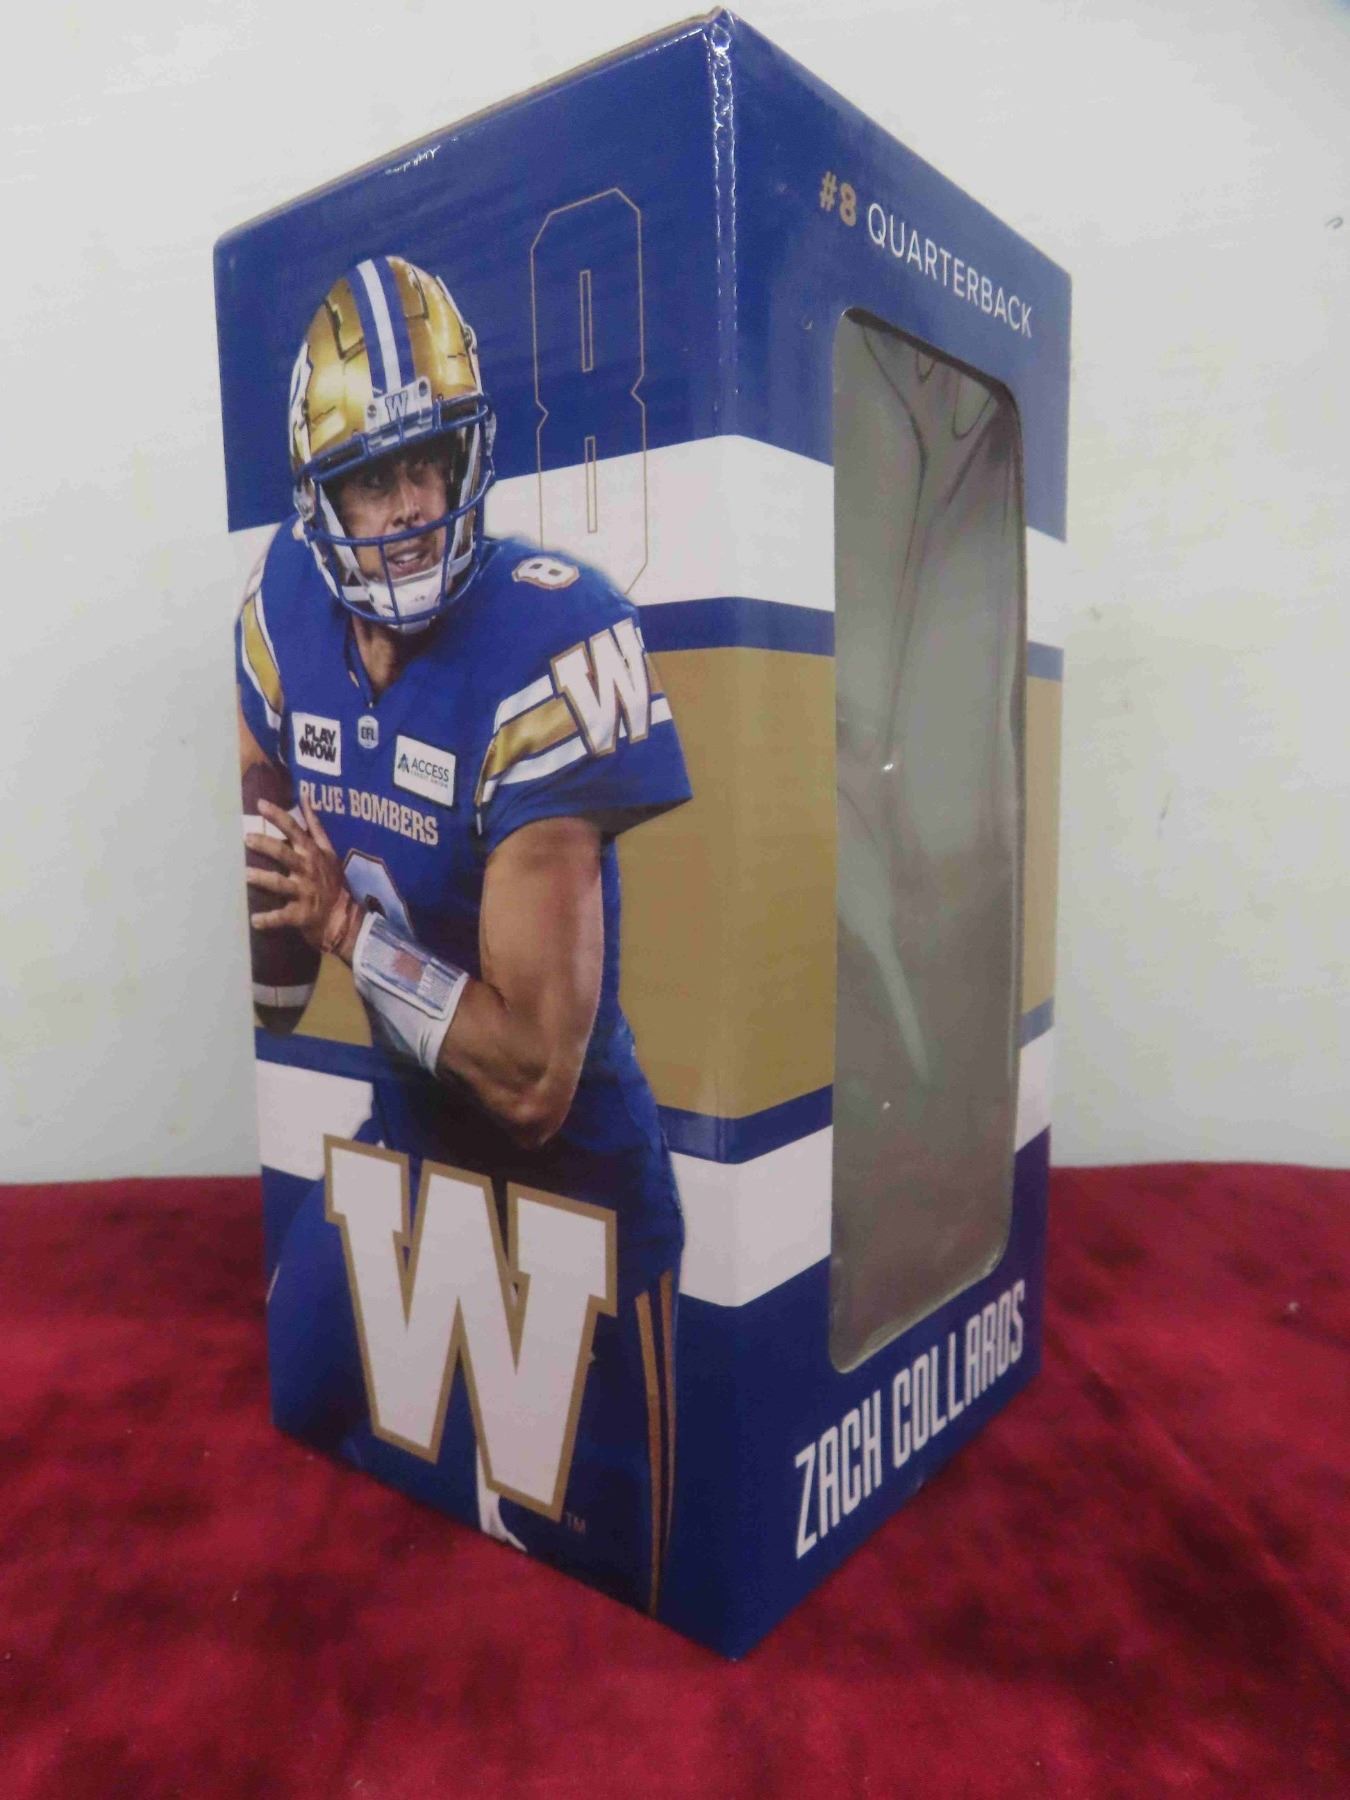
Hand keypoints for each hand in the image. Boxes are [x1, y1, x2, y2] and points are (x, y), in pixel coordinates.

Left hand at [245, 794, 362, 961]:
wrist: (343, 917)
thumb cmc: (330, 880)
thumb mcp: (327, 851)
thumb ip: (314, 826)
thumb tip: (305, 797)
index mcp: (312, 853)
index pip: (294, 829)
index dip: (278, 816)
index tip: (260, 804)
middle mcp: (307, 870)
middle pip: (284, 854)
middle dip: (266, 846)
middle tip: (247, 839)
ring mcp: (304, 892)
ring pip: (281, 884)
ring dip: (264, 879)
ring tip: (247, 875)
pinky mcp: (300, 915)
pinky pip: (282, 916)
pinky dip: (269, 919)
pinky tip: (254, 920)